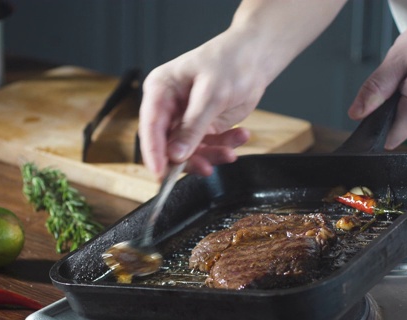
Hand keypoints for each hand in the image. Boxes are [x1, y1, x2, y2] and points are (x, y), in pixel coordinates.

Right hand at [139, 31, 266, 178]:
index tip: (161, 174)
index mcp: (161, 89)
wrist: (255, 57)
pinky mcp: (203, 127)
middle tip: (207, 167)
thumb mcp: (212, 94)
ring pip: (189, 151)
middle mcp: (169, 106)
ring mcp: (186, 118)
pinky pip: (208, 147)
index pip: (150, 127)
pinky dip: (224, 147)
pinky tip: (240, 136)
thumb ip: (193, 127)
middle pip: (168, 145)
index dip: (154, 153)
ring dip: (211, 155)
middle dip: (189, 159)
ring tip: (230, 151)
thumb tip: (175, 155)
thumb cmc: (231, 62)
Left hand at [347, 11, 406, 148]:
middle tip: (398, 80)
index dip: (373, 126)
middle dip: (387, 107)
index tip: (373, 108)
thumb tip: (356, 113)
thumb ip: (376, 89)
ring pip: (404, 119)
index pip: (386, 138)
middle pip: (394, 127)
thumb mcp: (398, 60)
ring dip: (400, 101)